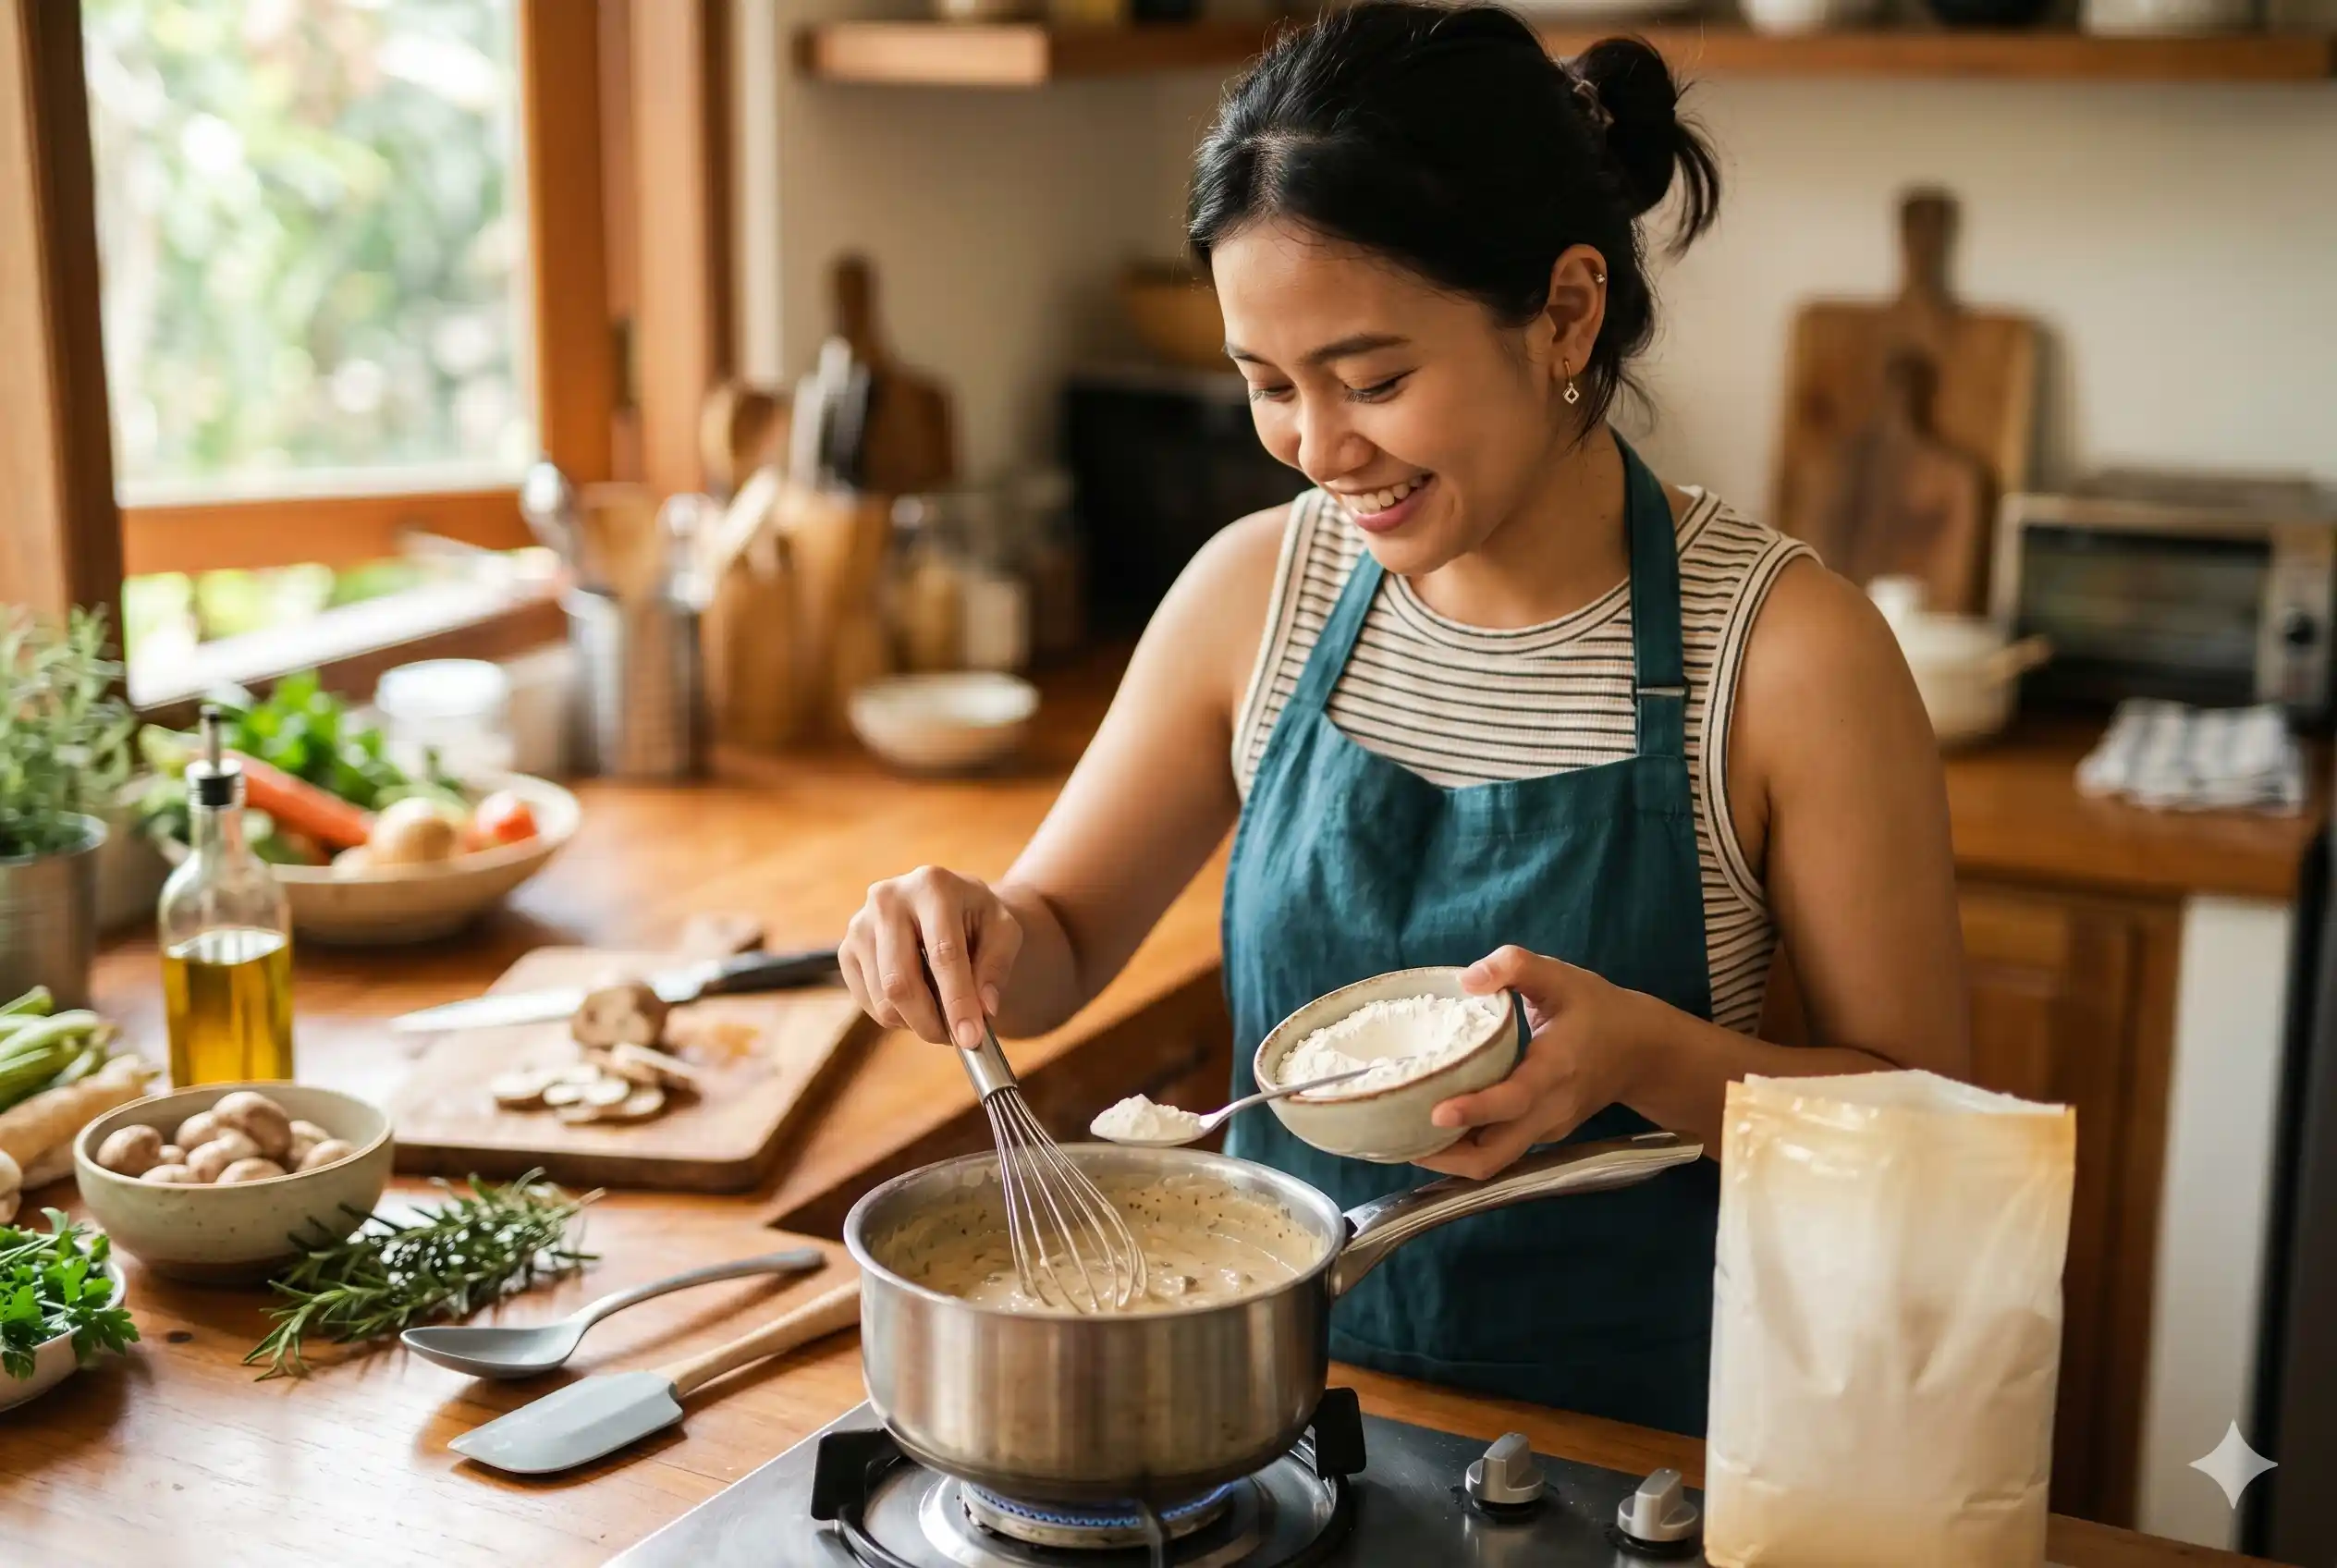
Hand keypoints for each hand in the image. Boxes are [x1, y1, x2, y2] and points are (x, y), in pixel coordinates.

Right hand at [838, 866, 1022, 1048]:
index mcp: (932, 886)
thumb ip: (997, 966)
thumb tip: (984, 1009)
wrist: (945, 905)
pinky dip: (898, 1017)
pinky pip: (869, 1004)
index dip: (957, 1000)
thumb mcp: (1003, 931)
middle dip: (931, 1022)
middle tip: (958, 1039)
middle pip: (900, 982)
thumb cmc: (976, 919)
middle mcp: (887, 899)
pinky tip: (919, 1000)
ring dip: (917, 1022)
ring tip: (944, 1014)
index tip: (971, 1038)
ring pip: (883, 1000)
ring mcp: (859, 925)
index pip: (943, 954)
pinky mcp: (845, 951)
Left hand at [1413, 945, 1654, 1180]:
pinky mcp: (1542, 1134)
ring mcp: (1546, 1129)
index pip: (1514, 1100)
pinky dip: (1466, 1145)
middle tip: (1398, 1138)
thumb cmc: (1598, 1009)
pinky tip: (1436, 1127)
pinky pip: (1500, 1150)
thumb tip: (1466, 979)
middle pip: (1495, 1155)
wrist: (1643, 1051)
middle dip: (1445, 1156)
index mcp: (1555, 1070)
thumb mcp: (1560, 976)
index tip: (1436, 1114)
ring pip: (1494, 1160)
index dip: (1475, 1111)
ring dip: (1450, 1157)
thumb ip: (1515, 966)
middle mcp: (1550, 1110)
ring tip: (1403, 1137)